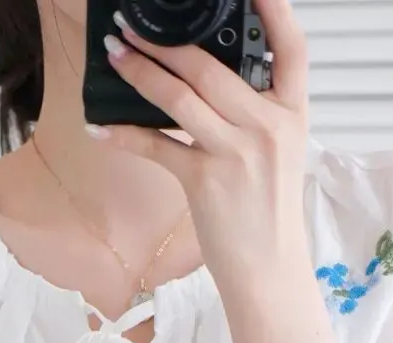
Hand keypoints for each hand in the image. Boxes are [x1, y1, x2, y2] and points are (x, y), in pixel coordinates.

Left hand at [96, 0, 309, 287]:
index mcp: (291, 111)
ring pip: (181, 98)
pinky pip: (156, 147)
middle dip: (165, 42)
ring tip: (116, 54)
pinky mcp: (204, 181)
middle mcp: (267, 125)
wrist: (268, 268)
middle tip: (132, 26)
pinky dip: (124, 135)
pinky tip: (101, 126)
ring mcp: (235, 151)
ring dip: (141, 72)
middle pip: (212, 67)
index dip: (273, 10)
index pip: (291, 47)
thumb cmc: (267, 211)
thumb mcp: (277, 152)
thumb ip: (254, 114)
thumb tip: (205, 86)